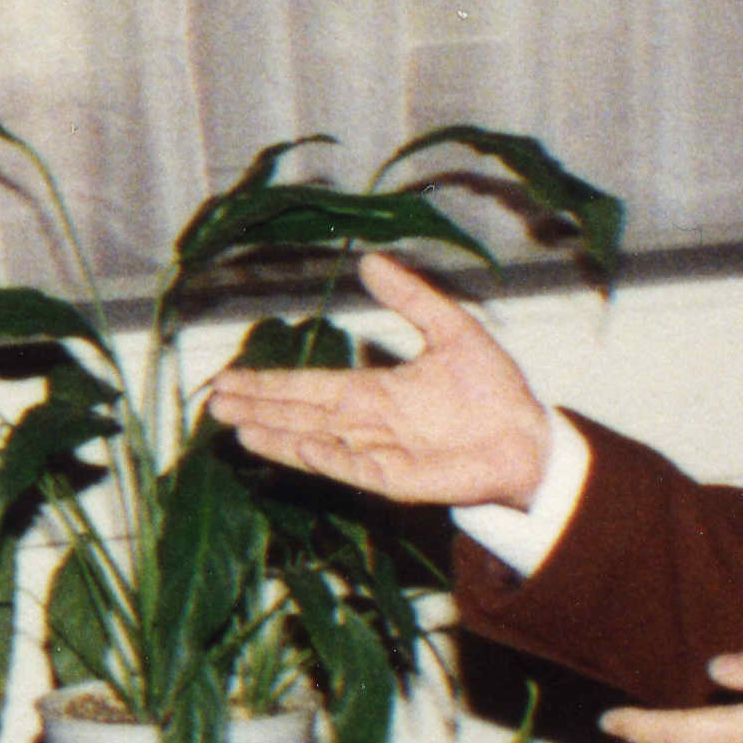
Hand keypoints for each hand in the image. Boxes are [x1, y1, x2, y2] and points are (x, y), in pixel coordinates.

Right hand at [200, 253, 558, 511]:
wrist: (529, 438)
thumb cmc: (493, 391)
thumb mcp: (452, 330)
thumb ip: (410, 299)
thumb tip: (370, 262)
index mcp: (373, 391)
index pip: (308, 386)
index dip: (269, 383)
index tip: (230, 378)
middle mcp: (366, 425)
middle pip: (298, 414)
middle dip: (256, 409)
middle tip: (213, 403)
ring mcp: (377, 454)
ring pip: (313, 442)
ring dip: (275, 435)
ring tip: (234, 427)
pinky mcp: (396, 480)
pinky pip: (350, 467)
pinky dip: (319, 457)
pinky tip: (290, 445)